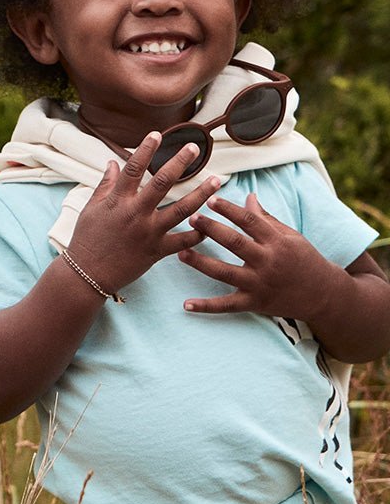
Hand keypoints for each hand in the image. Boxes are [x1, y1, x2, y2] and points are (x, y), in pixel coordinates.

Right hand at [66, 132, 222, 294]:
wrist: (86, 274)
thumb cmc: (86, 240)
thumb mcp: (91, 209)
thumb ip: (105, 185)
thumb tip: (113, 163)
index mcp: (117, 201)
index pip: (133, 169)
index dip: (145, 150)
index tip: (157, 135)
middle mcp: (135, 214)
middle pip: (161, 183)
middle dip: (179, 163)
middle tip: (194, 148)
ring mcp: (148, 233)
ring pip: (181, 210)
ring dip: (201, 194)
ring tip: (216, 181)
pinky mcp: (156, 251)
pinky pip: (182, 241)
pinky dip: (198, 234)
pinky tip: (210, 224)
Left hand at [179, 193, 331, 318]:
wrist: (323, 294)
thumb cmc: (304, 259)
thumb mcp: (289, 236)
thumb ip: (265, 218)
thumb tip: (248, 196)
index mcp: (276, 242)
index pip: (250, 221)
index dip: (229, 210)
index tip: (210, 199)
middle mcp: (267, 262)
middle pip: (235, 243)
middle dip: (212, 229)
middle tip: (191, 218)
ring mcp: (259, 284)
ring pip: (225, 272)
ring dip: (200, 263)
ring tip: (180, 253)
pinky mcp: (254, 303)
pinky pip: (226, 306)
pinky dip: (205, 307)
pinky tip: (185, 304)